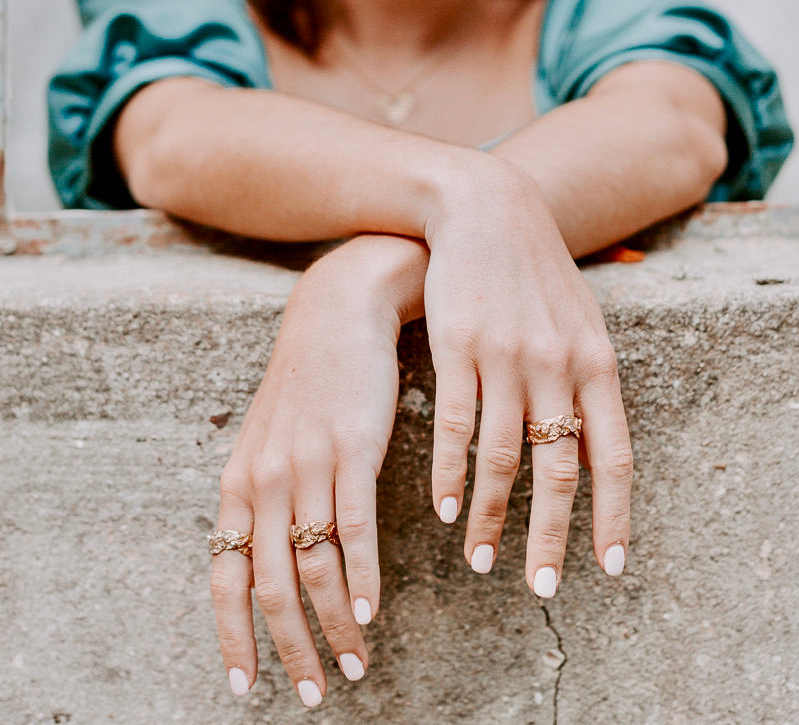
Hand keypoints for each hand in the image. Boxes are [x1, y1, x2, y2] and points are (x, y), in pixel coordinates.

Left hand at [210, 237, 411, 705]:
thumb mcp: (272, 436)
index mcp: (240, 481)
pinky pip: (352, 531)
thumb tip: (273, 550)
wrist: (339, 314)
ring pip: (312, 568)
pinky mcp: (351, 450)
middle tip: (316, 690)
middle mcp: (263, 481)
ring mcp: (305, 466)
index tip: (246, 683)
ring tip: (355, 663)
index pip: (224, 575)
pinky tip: (371, 611)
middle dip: (289, 648)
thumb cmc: (310, 379)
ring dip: (333, 626)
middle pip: (268, 586)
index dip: (233, 634)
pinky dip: (361, 580)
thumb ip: (267, 491)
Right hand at [423, 155, 632, 593]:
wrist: (488, 211)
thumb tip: (588, 448)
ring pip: (502, 456)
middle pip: (558, 470)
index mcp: (596, 363)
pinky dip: (449, 473)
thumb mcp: (579, 320)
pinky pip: (455, 426)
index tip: (609, 566)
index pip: (613, 455)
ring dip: (491, 516)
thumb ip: (589, 381)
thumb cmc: (534, 273)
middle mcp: (558, 366)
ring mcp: (508, 358)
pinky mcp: (460, 350)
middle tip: (538, 586)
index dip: (615, 515)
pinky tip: (445, 507)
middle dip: (549, 537)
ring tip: (480, 558)